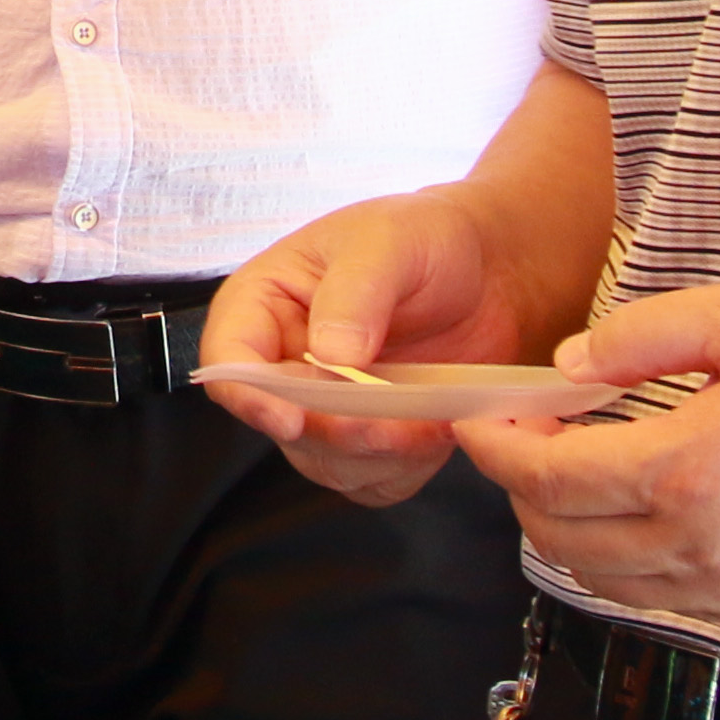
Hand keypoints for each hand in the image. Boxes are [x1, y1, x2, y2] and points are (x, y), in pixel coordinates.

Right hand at [202, 184, 558, 505]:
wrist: (491, 271)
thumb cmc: (426, 238)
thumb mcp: (388, 242)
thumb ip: (355, 292)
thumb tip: (331, 353)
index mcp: (264, 304)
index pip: (229, 360)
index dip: (250, 395)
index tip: (291, 416)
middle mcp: (286, 363)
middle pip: (280, 424)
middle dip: (333, 433)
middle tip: (388, 424)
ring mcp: (328, 408)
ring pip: (326, 463)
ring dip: (375, 455)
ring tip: (427, 421)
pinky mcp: (374, 441)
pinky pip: (376, 480)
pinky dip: (407, 467)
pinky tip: (440, 427)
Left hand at [455, 281, 719, 633]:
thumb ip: (642, 336)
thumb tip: (568, 364)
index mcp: (691, 471)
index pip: (550, 478)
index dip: (497, 449)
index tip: (480, 417)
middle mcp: (701, 546)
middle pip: (558, 539)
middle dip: (521, 487)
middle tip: (527, 432)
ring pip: (598, 580)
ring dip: (565, 528)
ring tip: (576, 466)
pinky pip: (653, 598)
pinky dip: (618, 561)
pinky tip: (634, 507)